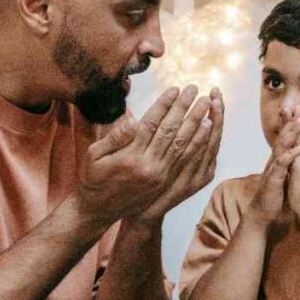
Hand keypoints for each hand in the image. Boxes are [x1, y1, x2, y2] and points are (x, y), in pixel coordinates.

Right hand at [77, 86, 211, 223]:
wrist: (100, 210)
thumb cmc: (93, 177)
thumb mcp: (94, 154)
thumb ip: (115, 136)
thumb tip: (132, 118)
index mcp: (130, 157)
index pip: (152, 124)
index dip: (164, 104)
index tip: (175, 89)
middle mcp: (148, 166)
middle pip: (171, 131)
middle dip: (184, 108)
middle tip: (194, 89)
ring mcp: (159, 175)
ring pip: (182, 145)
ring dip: (196, 123)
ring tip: (206, 105)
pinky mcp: (165, 181)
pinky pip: (185, 159)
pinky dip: (197, 142)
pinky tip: (206, 129)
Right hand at [246, 116, 299, 225]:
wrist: (263, 211)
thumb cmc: (275, 193)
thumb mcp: (287, 174)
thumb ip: (294, 162)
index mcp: (280, 158)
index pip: (287, 137)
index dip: (293, 123)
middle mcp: (275, 160)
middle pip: (283, 136)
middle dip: (290, 121)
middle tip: (299, 105)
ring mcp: (273, 168)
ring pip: (281, 147)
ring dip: (290, 133)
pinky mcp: (273, 179)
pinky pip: (281, 165)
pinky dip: (290, 156)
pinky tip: (299, 149)